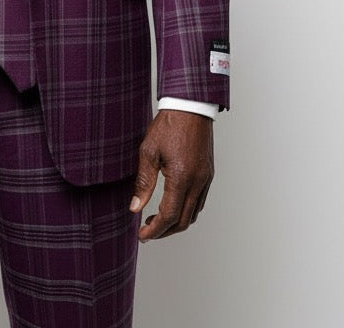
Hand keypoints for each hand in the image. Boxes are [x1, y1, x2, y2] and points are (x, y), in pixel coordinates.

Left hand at [129, 109, 213, 241]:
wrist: (190, 107)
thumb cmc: (168, 125)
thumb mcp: (148, 151)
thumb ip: (143, 182)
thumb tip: (135, 207)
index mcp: (182, 178)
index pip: (169, 216)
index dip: (154, 230)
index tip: (142, 235)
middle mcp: (198, 182)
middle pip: (184, 221)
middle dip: (164, 231)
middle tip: (147, 231)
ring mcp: (206, 179)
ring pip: (194, 214)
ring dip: (176, 222)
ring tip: (157, 220)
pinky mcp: (208, 174)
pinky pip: (200, 201)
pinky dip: (187, 210)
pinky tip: (173, 204)